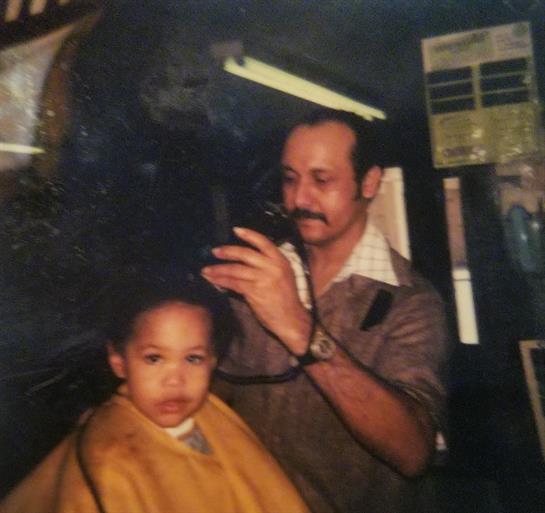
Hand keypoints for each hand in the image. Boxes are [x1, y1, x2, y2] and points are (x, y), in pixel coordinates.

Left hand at [201, 227, 310, 353]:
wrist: (291, 319)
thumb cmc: (285, 298)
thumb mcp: (283, 275)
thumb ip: (268, 265)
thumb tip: (245, 258)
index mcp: (281, 260)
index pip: (264, 242)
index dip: (249, 235)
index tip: (236, 230)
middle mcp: (273, 267)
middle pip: (246, 253)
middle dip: (228, 251)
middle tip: (215, 251)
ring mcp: (264, 278)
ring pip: (236, 269)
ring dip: (219, 269)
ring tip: (207, 269)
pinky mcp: (255, 291)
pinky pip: (234, 283)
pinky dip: (221, 281)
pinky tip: (213, 280)